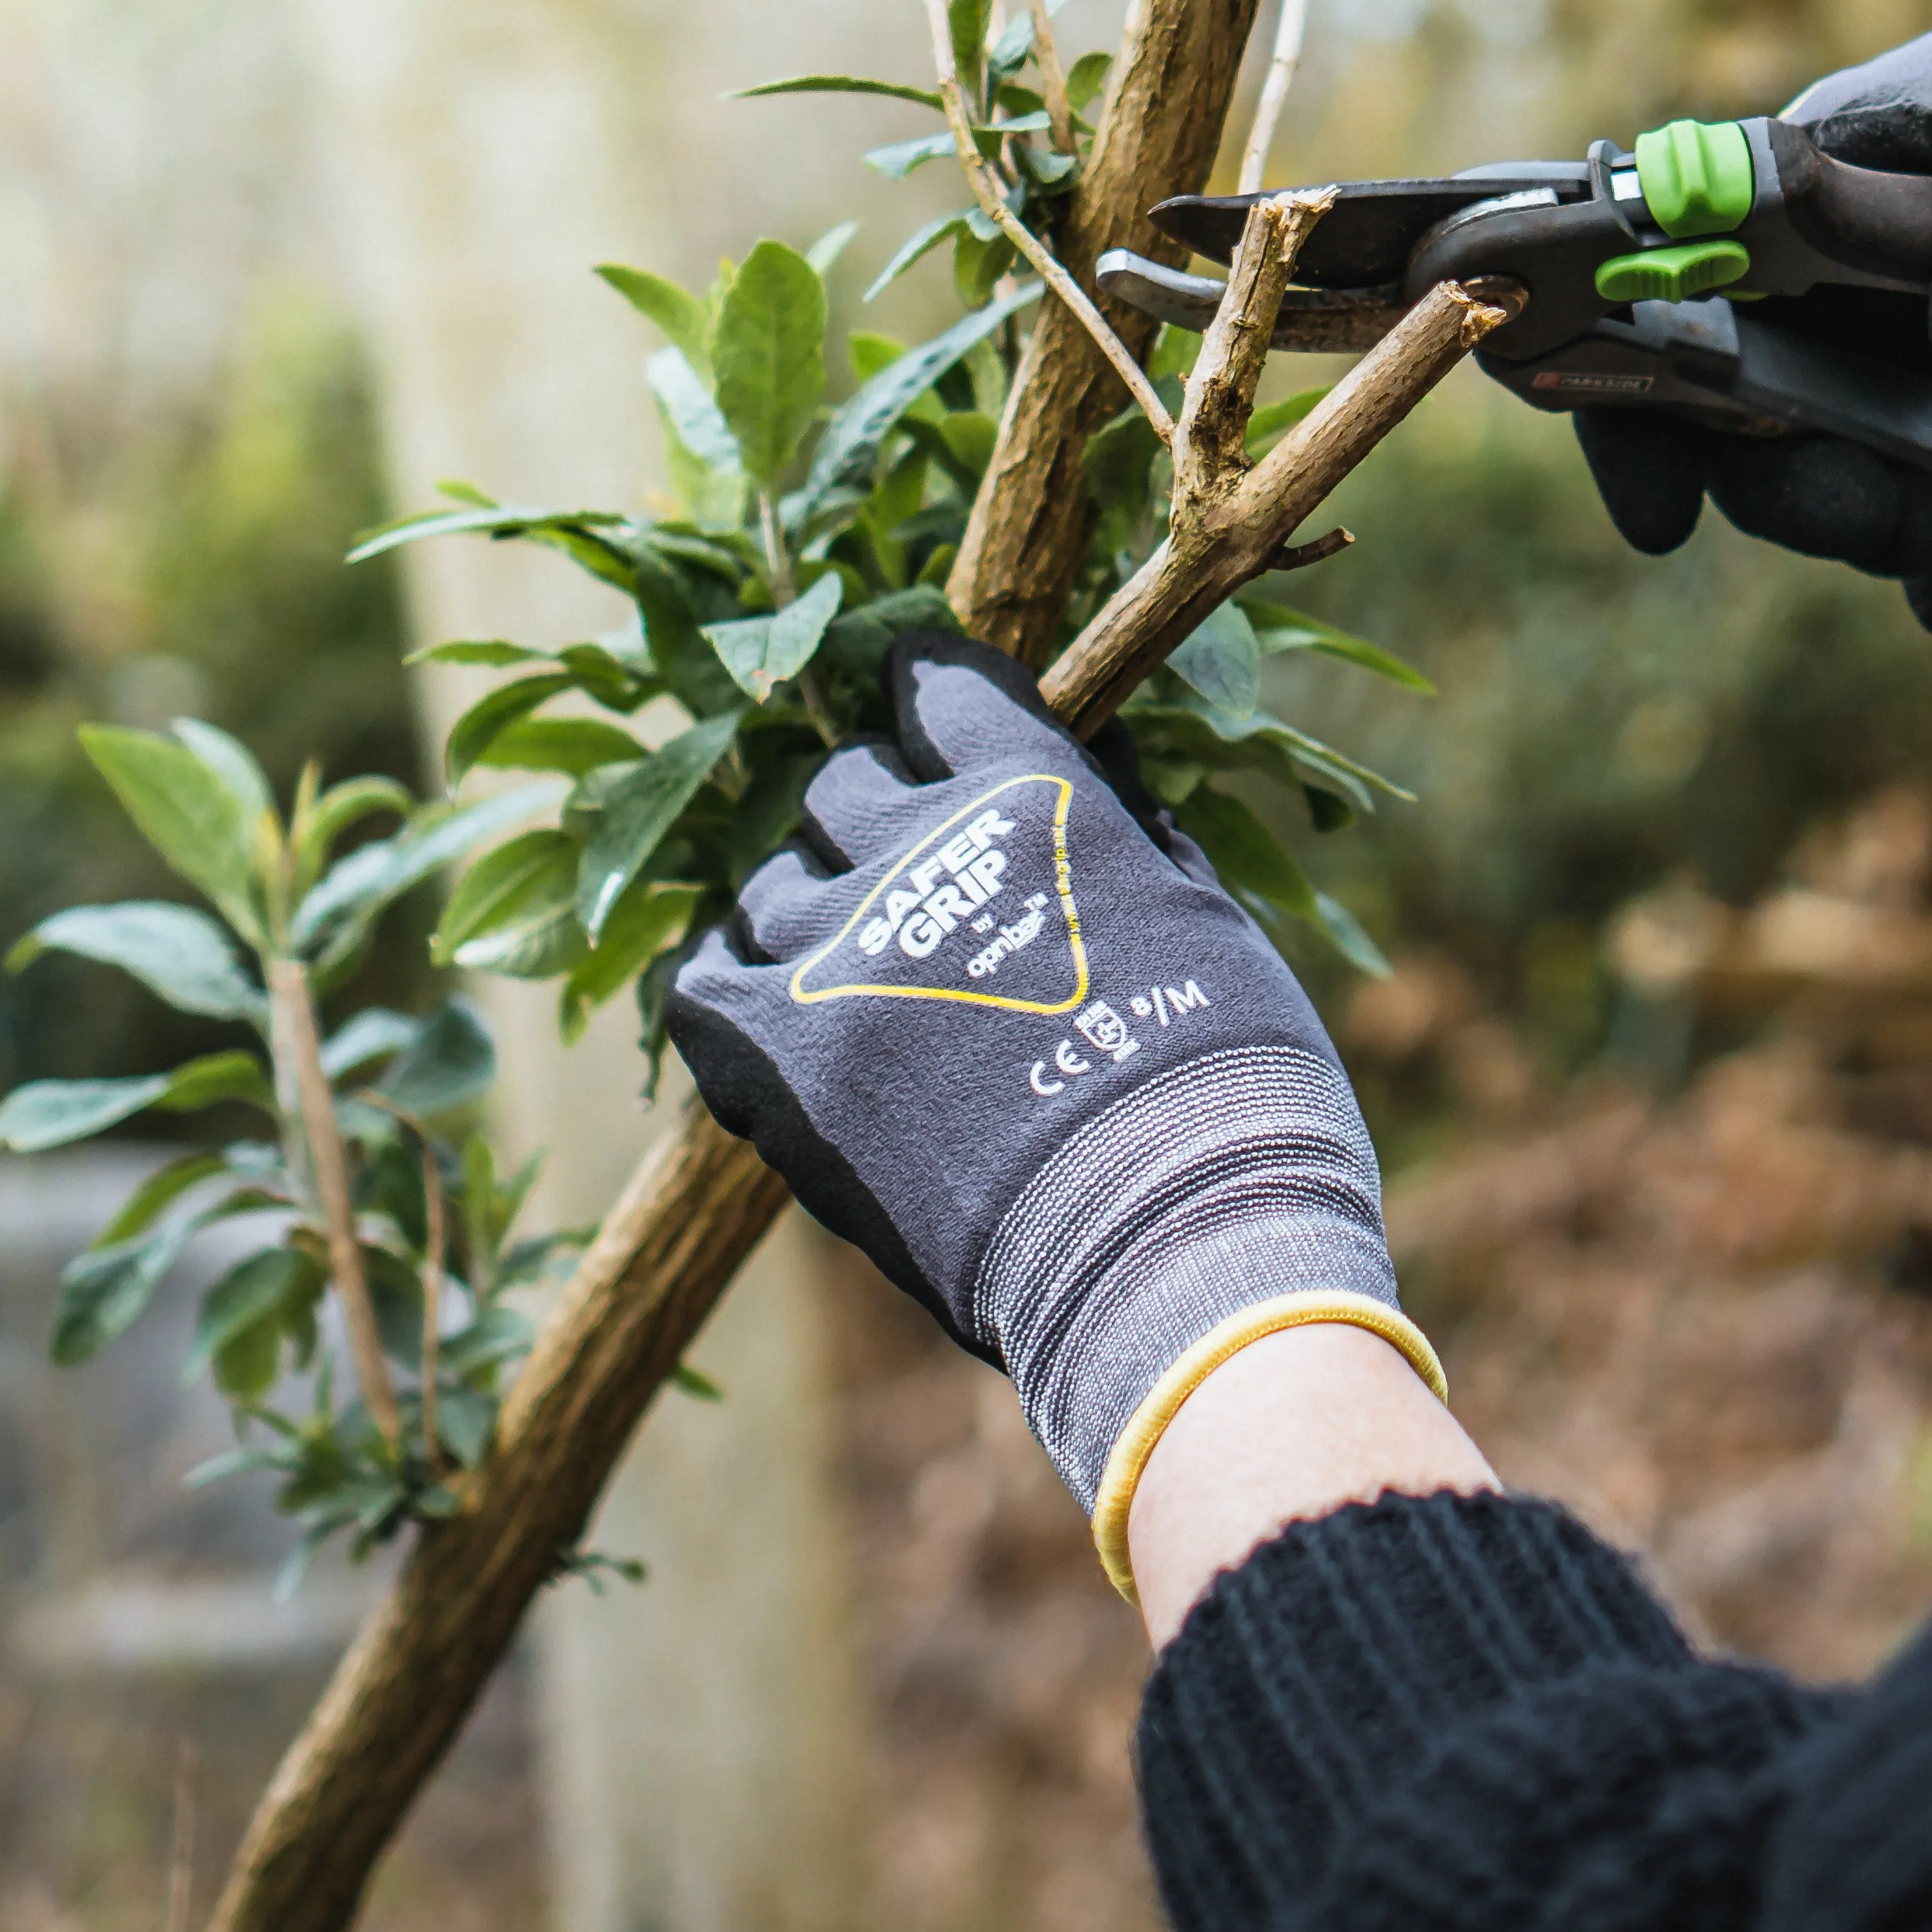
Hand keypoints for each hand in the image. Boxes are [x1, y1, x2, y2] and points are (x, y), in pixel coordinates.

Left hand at [666, 633, 1435, 1589]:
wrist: (1173, 1245)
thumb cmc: (1227, 1087)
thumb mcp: (1205, 918)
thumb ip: (1125, 832)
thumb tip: (1093, 767)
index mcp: (1031, 795)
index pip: (937, 685)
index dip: (938, 705)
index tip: (944, 737)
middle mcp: (917, 847)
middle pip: (842, 786)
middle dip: (881, 821)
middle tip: (925, 887)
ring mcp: (835, 954)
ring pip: (769, 884)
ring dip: (814, 915)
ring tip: (866, 979)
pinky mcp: (779, 1064)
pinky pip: (703, 988)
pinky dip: (739, 996)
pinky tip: (791, 1030)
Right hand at [1573, 0, 1931, 624]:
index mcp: (1817, 170)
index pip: (1658, 285)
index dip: (1634, 407)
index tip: (1669, 521)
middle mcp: (1840, 230)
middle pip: (1747, 393)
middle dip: (1797, 488)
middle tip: (1895, 537)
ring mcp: (1913, 285)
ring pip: (1841, 434)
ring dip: (1876, 517)